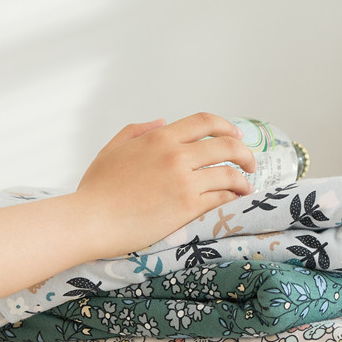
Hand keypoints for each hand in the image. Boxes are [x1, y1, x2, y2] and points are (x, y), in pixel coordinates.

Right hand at [74, 112, 255, 257]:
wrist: (91, 220)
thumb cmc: (96, 189)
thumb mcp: (113, 149)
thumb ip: (138, 130)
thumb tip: (163, 121)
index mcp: (159, 137)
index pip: (204, 122)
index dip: (226, 127)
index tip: (236, 137)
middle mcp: (175, 155)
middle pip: (226, 146)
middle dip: (244, 154)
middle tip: (250, 164)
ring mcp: (184, 181)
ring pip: (228, 174)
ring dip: (243, 180)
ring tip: (246, 187)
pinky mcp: (187, 207)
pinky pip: (221, 198)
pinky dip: (232, 198)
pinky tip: (234, 202)